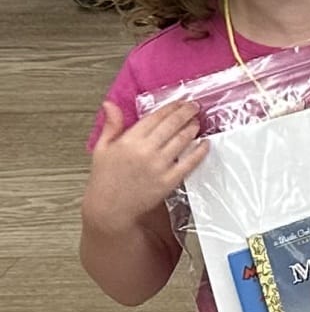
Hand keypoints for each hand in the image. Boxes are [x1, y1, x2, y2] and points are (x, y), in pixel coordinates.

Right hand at [81, 95, 209, 235]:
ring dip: (193, 128)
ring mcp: (159, 166)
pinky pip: (190, 162)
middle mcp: (145, 151)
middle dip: (186, 112)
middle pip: (173, 125)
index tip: (180, 102)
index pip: (156, 117)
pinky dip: (200, 151)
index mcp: (129, 141)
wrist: (108, 209)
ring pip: (183, 140)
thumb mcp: (102, 149)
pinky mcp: (169, 180)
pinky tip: (205, 144)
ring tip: (197, 122)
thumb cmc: (105, 179)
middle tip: (194, 107)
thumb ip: (111, 125)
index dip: (171, 107)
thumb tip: (110, 104)